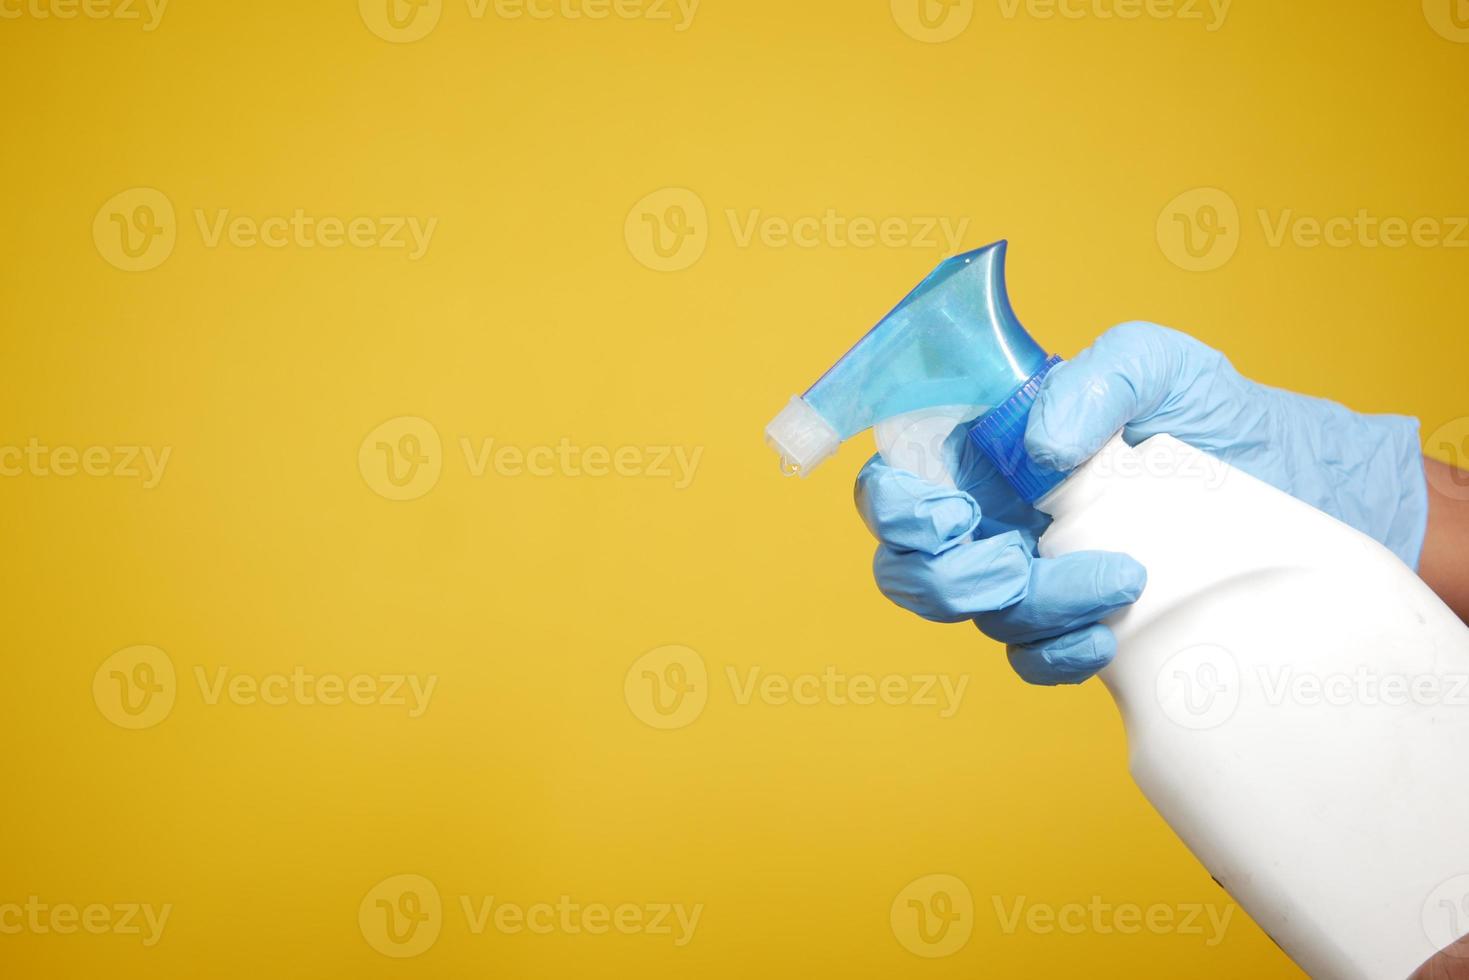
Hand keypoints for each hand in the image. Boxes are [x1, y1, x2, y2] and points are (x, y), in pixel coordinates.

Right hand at [855, 321, 1429, 684]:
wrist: (1289, 484)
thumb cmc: (1210, 410)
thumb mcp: (1158, 364)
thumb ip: (1094, 379)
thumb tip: (1042, 449)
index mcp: (980, 451)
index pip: (891, 485)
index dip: (893, 509)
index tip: (953, 515)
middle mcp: (989, 515)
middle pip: (908, 570)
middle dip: (947, 581)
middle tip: (1013, 567)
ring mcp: (1025, 574)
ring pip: (978, 618)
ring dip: (1030, 610)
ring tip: (1118, 581)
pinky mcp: (1069, 623)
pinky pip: (1030, 660)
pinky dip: (1057, 655)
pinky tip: (1106, 636)